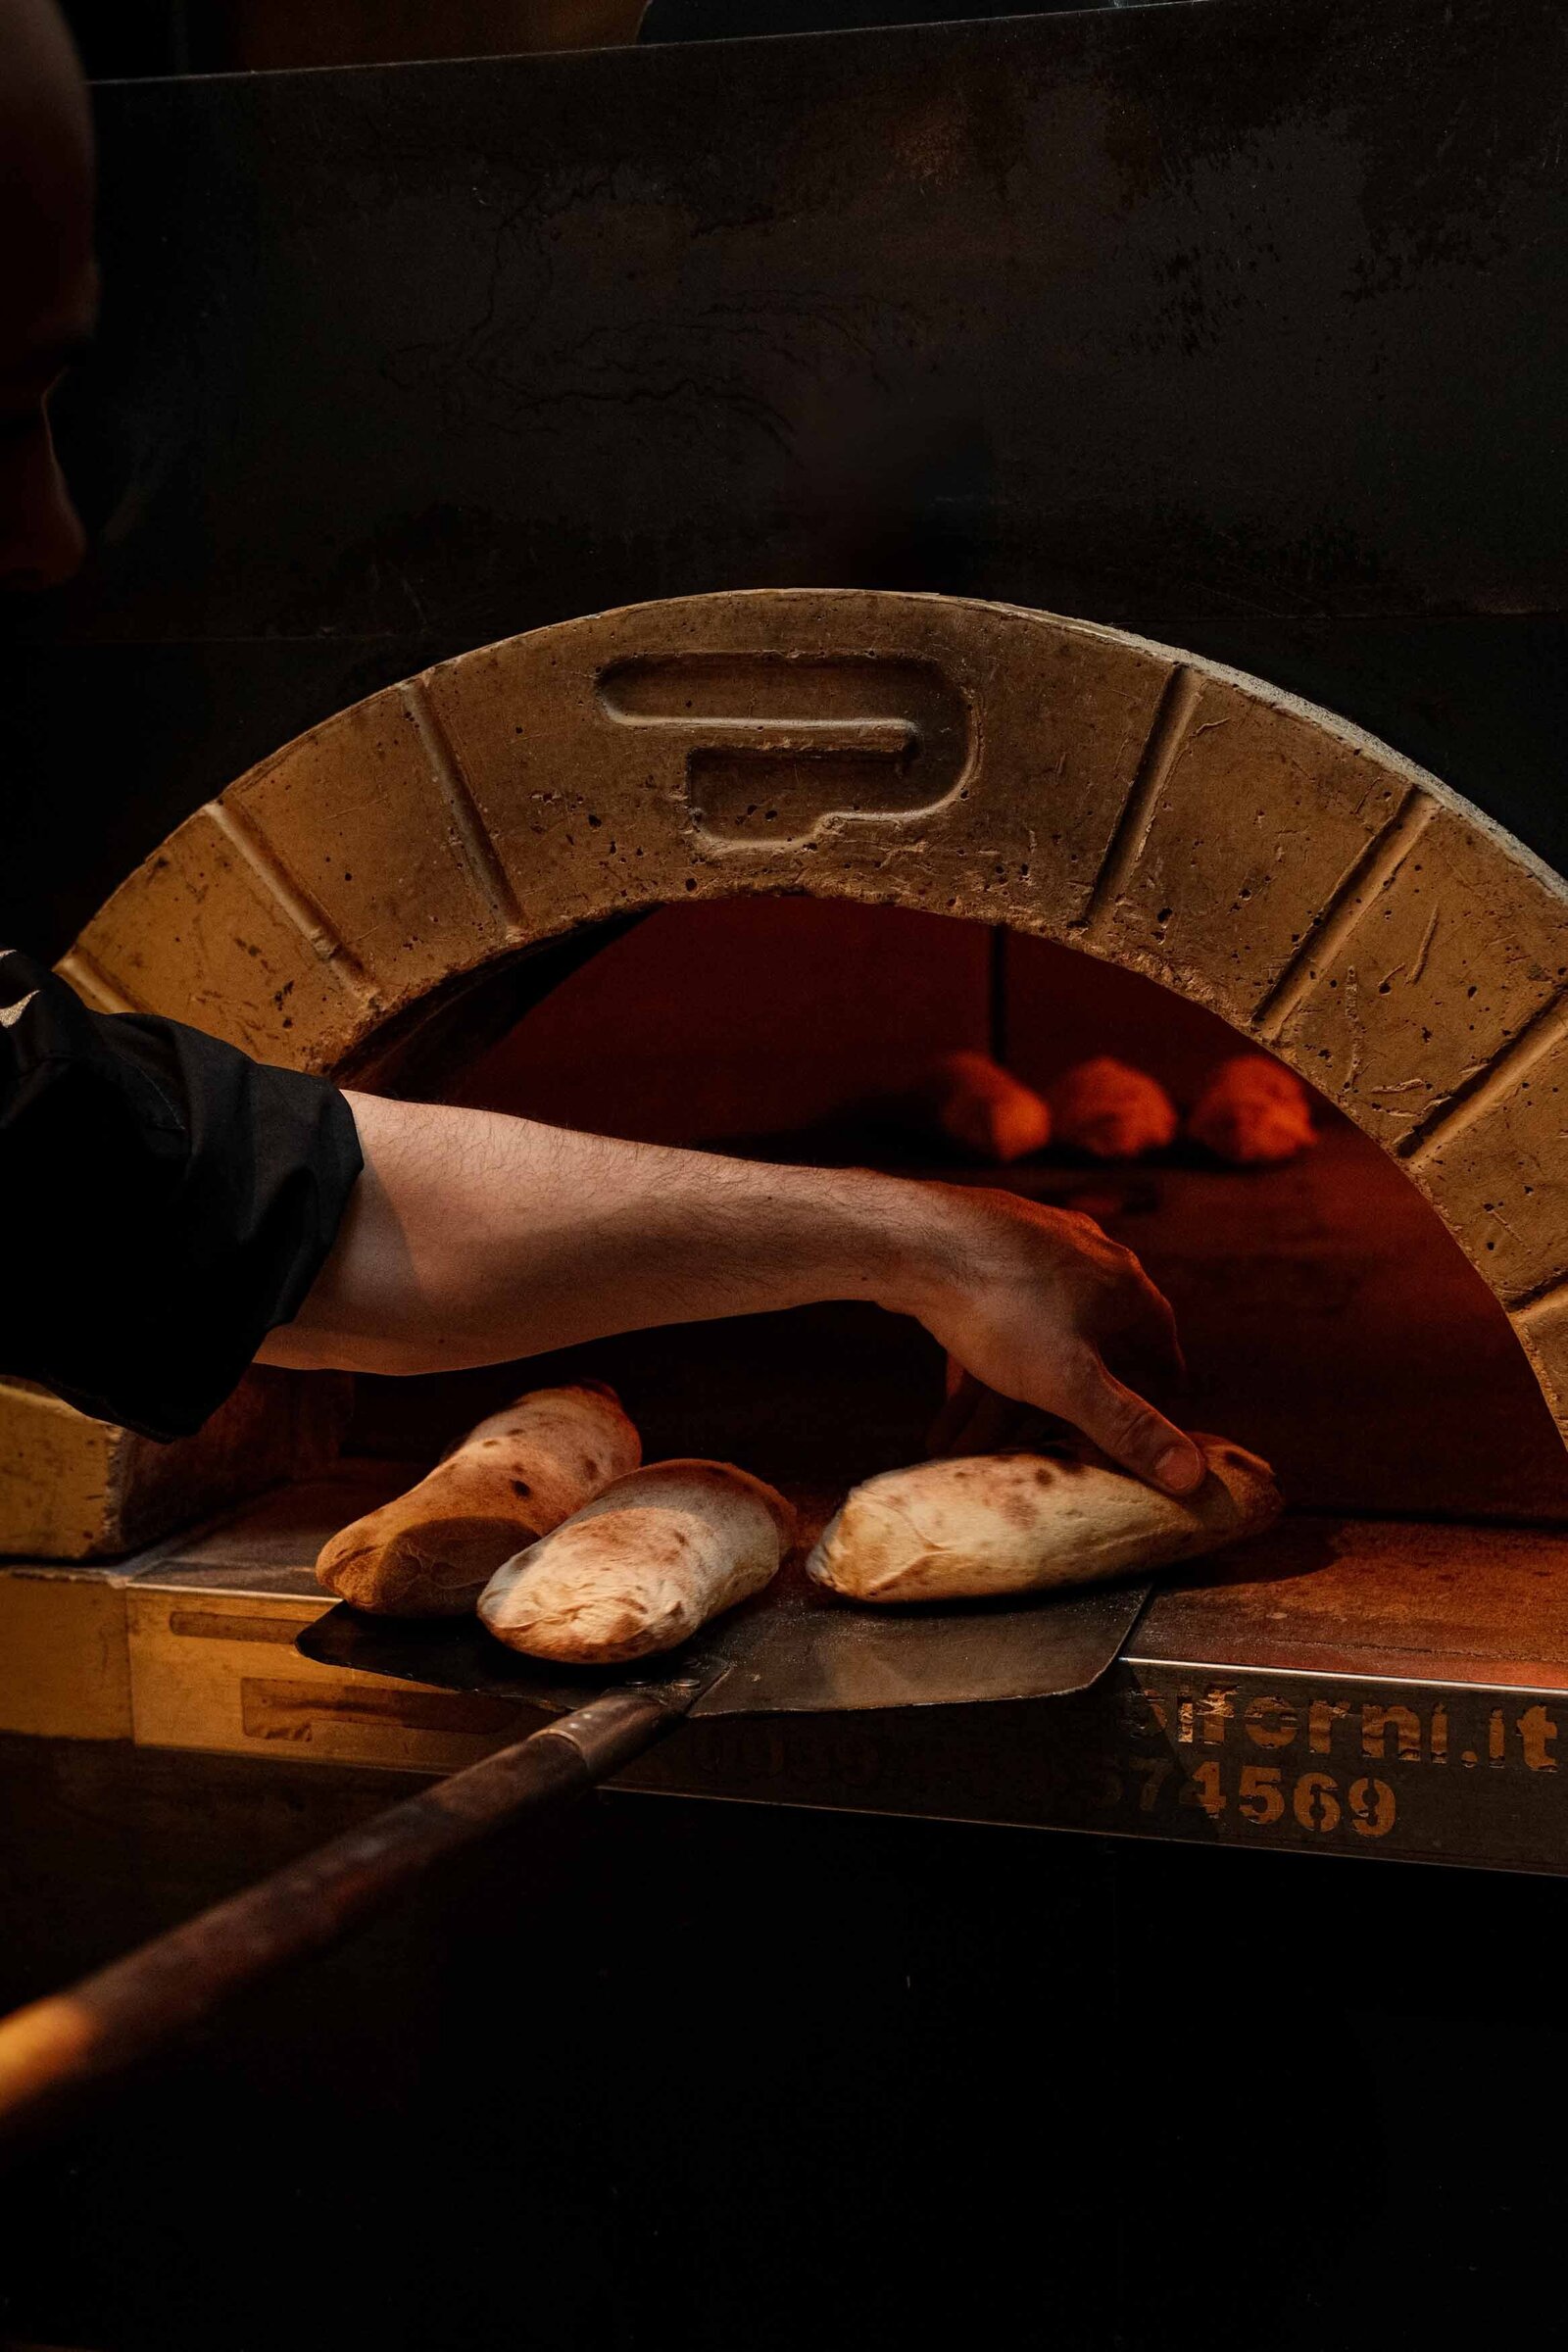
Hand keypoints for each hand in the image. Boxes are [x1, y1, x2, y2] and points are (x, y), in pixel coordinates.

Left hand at [891, 1185, 1202, 1494]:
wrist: (913, 1238)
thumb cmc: (999, 1307)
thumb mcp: (1070, 1383)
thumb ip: (1129, 1429)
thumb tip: (1193, 1475)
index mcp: (1124, 1283)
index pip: (1160, 1343)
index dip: (1157, 1389)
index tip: (1152, 1421)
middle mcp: (1089, 1253)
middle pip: (1090, 1342)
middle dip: (1063, 1403)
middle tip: (1052, 1441)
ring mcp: (1036, 1242)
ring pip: (1034, 1332)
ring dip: (1009, 1392)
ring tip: (978, 1439)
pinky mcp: (986, 1243)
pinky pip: (995, 1313)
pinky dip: (981, 1359)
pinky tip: (955, 1394)